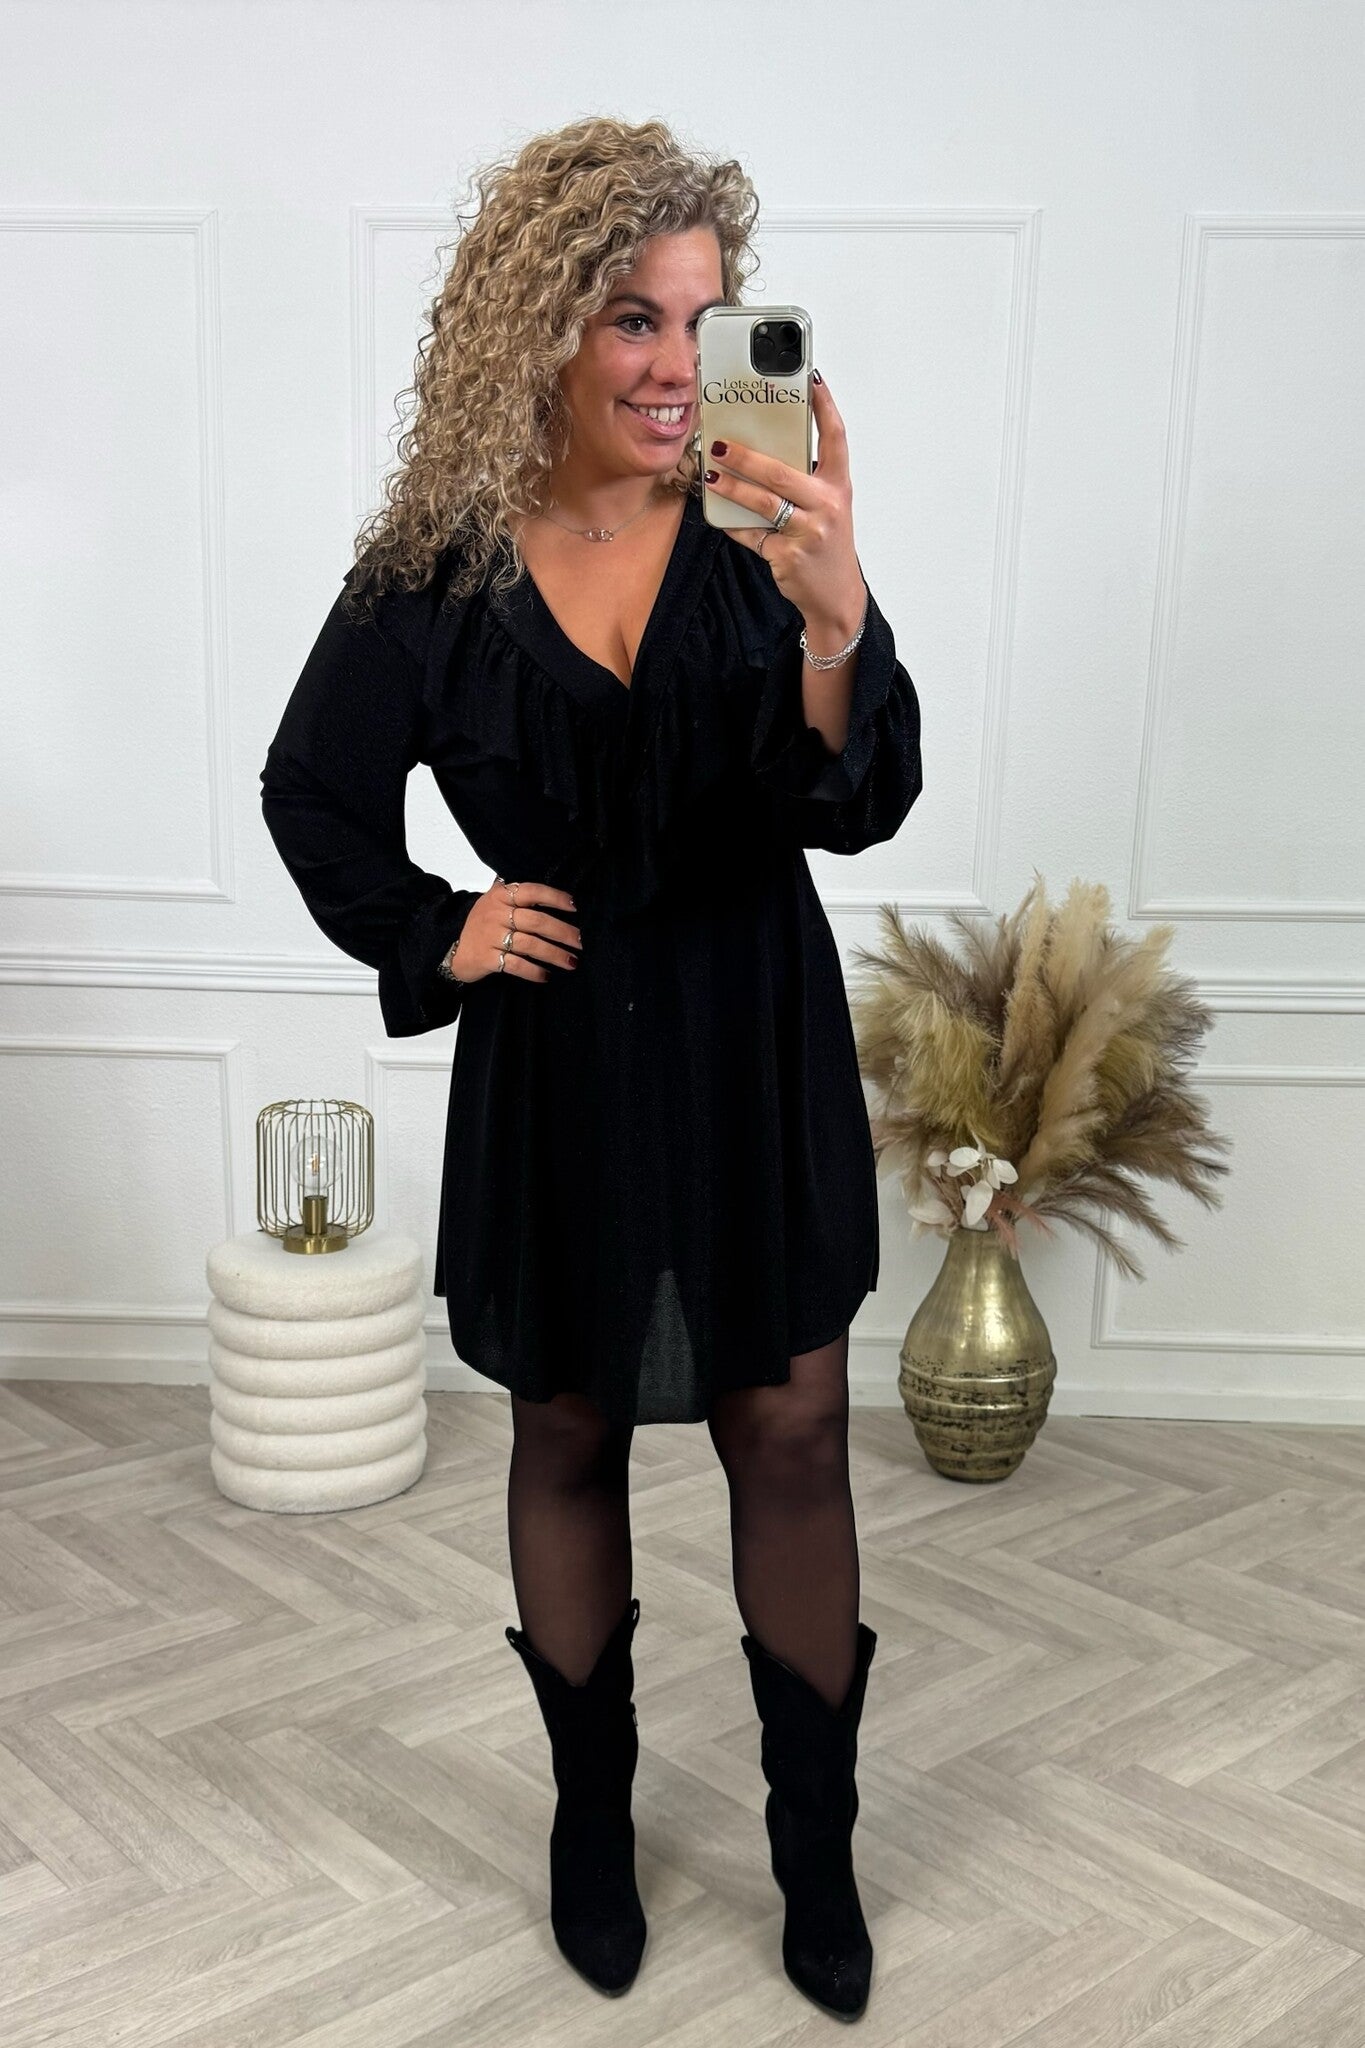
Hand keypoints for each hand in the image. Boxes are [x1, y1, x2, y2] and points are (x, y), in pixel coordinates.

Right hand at [447, 876, 581, 984]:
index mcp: (500, 896)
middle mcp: (496, 914)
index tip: (574, 907)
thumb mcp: (494, 902)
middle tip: (581, 942)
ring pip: (530, 944)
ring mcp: (490, 937)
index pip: (531, 891)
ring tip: (571, 962)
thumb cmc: (482, 924)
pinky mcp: (487, 959)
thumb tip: (558, 897)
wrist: (452, 947)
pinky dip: (533, 971)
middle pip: (536, 921)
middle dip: (563, 932)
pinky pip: (516, 965)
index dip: (554, 897)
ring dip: (554, 954)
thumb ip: (519, 896)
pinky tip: (546, 975)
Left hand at [703, 370, 866, 636]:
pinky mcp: (789, 556)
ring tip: (712, 475)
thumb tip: (762, 451)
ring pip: (763, 503)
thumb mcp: (827, 507)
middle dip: (747, 457)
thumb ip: (804, 480)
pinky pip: (753, 535)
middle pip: (782, 472)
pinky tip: (719, 513)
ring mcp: (809, 532)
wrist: (836, 595)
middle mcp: (828, 506)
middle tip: (720, 445)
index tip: (812, 379)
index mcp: (838, 487)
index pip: (835, 438)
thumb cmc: (827, 543)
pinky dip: (733, 524)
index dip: (825, 407)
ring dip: (732, 487)